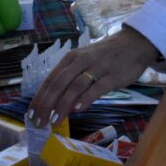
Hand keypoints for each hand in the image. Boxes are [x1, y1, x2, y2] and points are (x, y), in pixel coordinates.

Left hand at [28, 26, 159, 126]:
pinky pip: (97, 88)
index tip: (30, 115)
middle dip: (46, 104)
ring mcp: (97, 67)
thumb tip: (53, 102)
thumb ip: (71, 79)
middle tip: (39, 122)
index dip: (39, 98)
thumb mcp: (84, 62)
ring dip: (63, 103)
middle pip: (59, 83)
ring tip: (54, 119)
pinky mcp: (113, 76)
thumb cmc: (105, 55)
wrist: (134, 44)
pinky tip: (77, 109)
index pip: (50, 79)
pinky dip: (86, 98)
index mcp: (71, 58)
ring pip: (75, 86)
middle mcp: (81, 61)